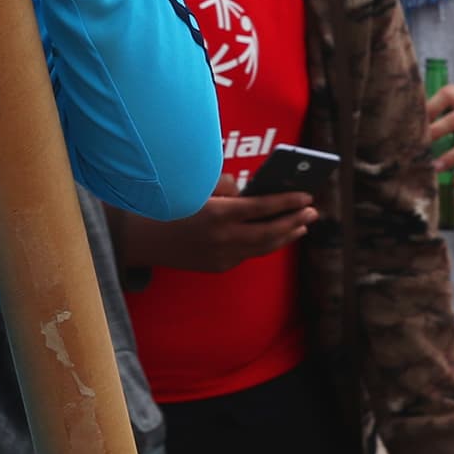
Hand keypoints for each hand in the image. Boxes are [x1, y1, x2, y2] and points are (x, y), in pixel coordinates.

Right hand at [122, 173, 315, 273]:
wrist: (141, 236)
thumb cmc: (167, 202)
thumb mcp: (196, 186)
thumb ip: (226, 189)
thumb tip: (249, 193)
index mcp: (218, 214)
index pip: (262, 207)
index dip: (286, 202)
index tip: (306, 195)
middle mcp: (224, 239)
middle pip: (269, 232)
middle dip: (294, 221)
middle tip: (313, 211)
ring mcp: (222, 256)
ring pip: (262, 247)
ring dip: (285, 235)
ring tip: (301, 225)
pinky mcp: (218, 266)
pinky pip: (246, 253)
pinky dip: (263, 243)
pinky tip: (273, 235)